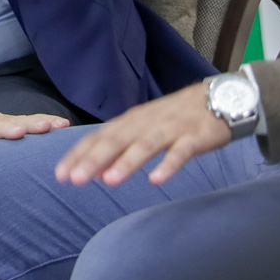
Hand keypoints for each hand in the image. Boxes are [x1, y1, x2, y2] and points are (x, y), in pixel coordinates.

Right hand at [0, 106, 72, 168]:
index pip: (28, 122)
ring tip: (20, 132)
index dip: (46, 123)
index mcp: (5, 126)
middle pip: (16, 123)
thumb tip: (43, 162)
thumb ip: (16, 149)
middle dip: (33, 125)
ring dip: (7, 130)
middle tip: (50, 126)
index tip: (65, 126)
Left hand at [57, 87, 230, 187]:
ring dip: (126, 162)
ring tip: (109, 181)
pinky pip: (180, 151)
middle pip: (116, 140)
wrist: (219, 98)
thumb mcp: (145, 130)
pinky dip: (168, 165)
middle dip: (93, 160)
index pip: (98, 137)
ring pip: (145, 145)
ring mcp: (170, 128)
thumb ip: (121, 149)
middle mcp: (146, 122)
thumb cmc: (177, 118)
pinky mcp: (194, 136)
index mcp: (131, 122)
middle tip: (74, 180)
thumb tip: (95, 172)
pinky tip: (157, 180)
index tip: (60, 175)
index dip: (78, 155)